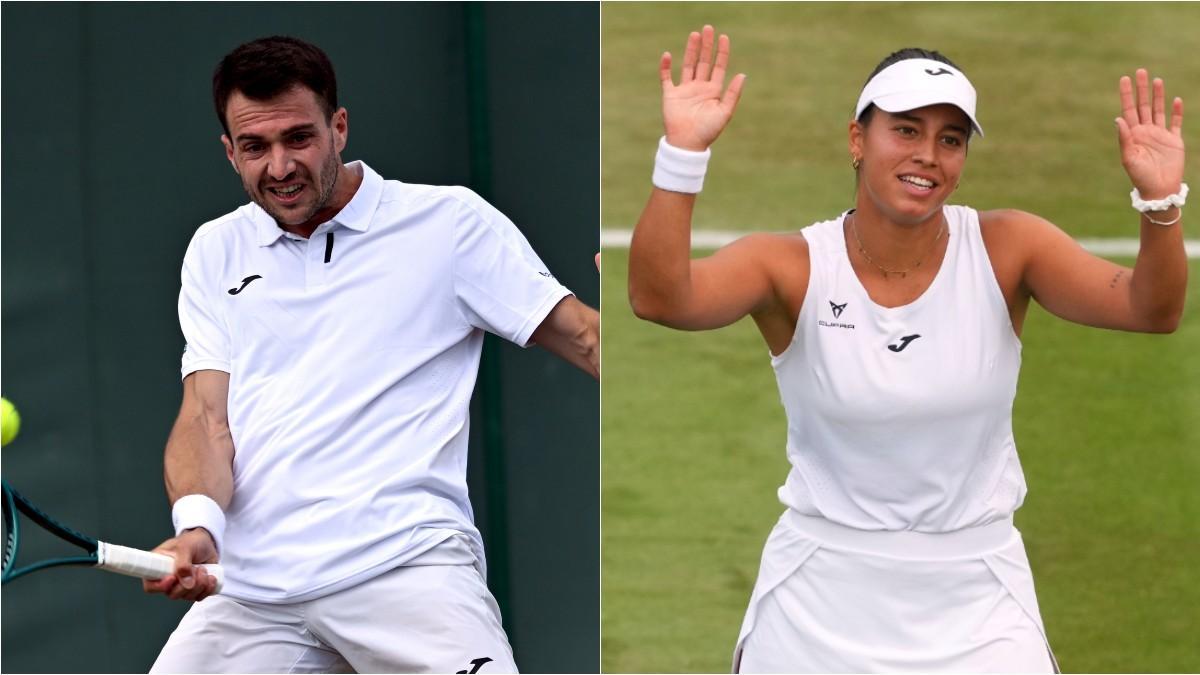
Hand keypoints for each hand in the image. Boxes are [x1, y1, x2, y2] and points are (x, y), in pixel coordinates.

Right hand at [142, 527, 219, 601]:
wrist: (207, 542)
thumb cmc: (191, 541)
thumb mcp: (185, 547)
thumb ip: (183, 564)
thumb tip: (187, 584)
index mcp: (157, 567)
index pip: (150, 585)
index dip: (160, 587)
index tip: (173, 578)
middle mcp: (167, 579)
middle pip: (172, 594)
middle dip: (187, 584)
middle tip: (196, 569)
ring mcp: (181, 585)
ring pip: (187, 597)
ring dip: (200, 584)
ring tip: (203, 568)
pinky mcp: (194, 588)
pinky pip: (200, 597)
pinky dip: (208, 589)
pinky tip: (211, 577)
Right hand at [660, 25, 746, 150]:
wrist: (687, 144)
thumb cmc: (708, 131)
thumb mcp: (724, 112)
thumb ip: (733, 94)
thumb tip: (743, 75)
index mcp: (713, 91)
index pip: (718, 66)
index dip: (722, 52)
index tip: (723, 37)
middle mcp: (699, 87)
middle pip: (703, 61)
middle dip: (706, 46)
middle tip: (707, 29)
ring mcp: (684, 90)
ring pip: (688, 65)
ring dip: (690, 50)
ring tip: (694, 35)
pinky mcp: (670, 95)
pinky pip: (666, 77)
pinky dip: (665, 67)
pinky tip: (667, 55)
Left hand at [1116, 68, 1184, 198]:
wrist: (1159, 189)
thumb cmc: (1140, 177)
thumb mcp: (1129, 158)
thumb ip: (1124, 138)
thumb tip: (1118, 119)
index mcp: (1132, 134)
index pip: (1128, 110)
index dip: (1127, 94)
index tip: (1125, 79)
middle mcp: (1145, 131)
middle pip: (1143, 105)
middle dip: (1142, 89)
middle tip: (1141, 71)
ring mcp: (1160, 135)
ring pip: (1158, 110)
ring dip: (1158, 95)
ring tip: (1156, 80)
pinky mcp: (1174, 140)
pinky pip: (1175, 122)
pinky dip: (1177, 111)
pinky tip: (1176, 99)